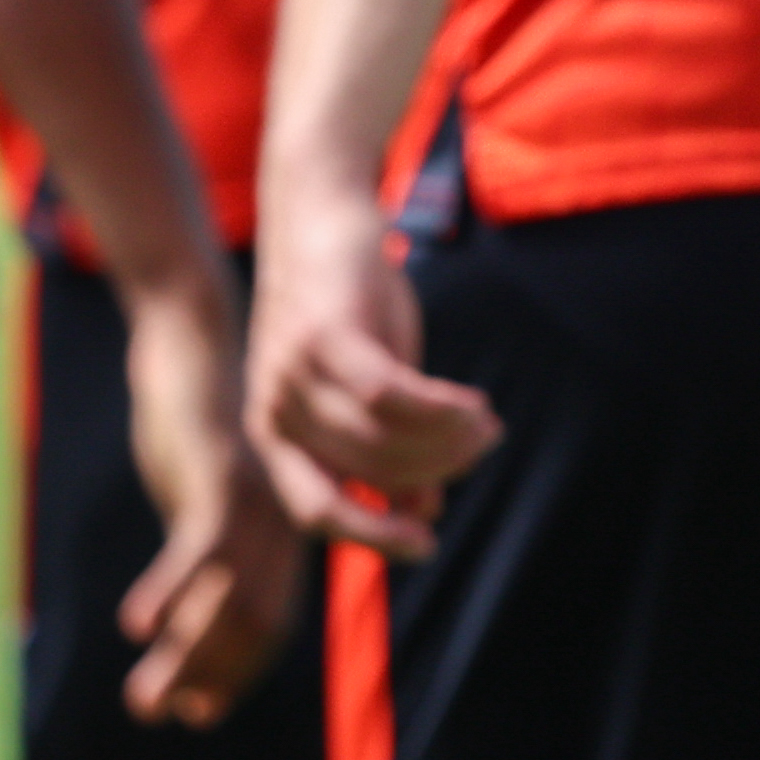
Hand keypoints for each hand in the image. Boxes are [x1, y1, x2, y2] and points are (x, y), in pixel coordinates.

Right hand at [112, 270, 303, 724]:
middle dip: (211, 676)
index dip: (238, 670)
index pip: (269, 619)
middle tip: (169, 720)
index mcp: (277, 532)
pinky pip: (200, 546)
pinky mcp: (222, 478)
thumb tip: (179, 612)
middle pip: (253, 621)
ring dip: (184, 657)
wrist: (195, 348)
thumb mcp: (204, 496)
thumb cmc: (195, 425)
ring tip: (143, 704)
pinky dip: (169, 588)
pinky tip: (136, 627)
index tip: (202, 713)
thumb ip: (204, 549)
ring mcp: (254, 504)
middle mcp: (276, 526)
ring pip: (227, 598)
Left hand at [242, 185, 498, 561]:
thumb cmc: (348, 307)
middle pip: (364, 471)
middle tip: (483, 447)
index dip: (371, 536)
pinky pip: (392, 394)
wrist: (320, 217)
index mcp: (274, 435)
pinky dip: (441, 409)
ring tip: (487, 425)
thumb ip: (386, 446)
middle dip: (434, 471)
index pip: (315, 511)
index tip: (428, 543)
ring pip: (381, 436)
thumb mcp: (367, 386)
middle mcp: (273, 412)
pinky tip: (473, 406)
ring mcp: (293, 374)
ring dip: (446, 440)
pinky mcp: (325, 336)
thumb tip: (424, 509)